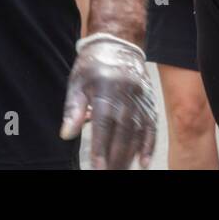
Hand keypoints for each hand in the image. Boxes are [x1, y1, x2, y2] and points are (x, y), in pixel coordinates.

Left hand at [60, 35, 157, 169]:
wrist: (119, 45)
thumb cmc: (92, 66)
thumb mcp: (77, 83)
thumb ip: (73, 109)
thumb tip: (67, 134)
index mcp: (106, 90)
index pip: (104, 124)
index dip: (101, 148)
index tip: (97, 168)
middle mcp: (127, 95)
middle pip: (123, 132)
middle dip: (115, 158)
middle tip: (108, 175)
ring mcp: (141, 99)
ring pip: (137, 132)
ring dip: (130, 156)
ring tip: (121, 172)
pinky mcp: (149, 102)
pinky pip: (151, 126)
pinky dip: (149, 145)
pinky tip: (144, 162)